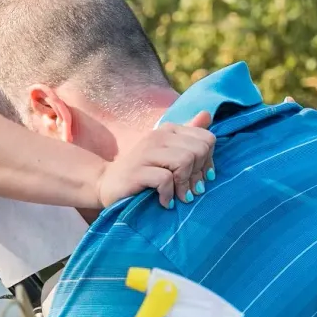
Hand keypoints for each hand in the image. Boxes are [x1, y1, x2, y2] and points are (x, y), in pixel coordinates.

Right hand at [97, 111, 214, 207]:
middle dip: (199, 174)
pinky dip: (168, 194)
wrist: (107, 184)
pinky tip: (165, 201)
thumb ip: (188, 134)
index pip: (206, 138)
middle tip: (192, 190)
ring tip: (180, 197)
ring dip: (185, 185)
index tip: (201, 177)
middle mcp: (158, 136)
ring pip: (184, 161)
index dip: (209, 161)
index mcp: (169, 130)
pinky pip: (165, 179)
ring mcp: (146, 152)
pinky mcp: (137, 171)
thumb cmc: (142, 170)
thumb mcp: (167, 151)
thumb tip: (208, 114)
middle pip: (198, 150)